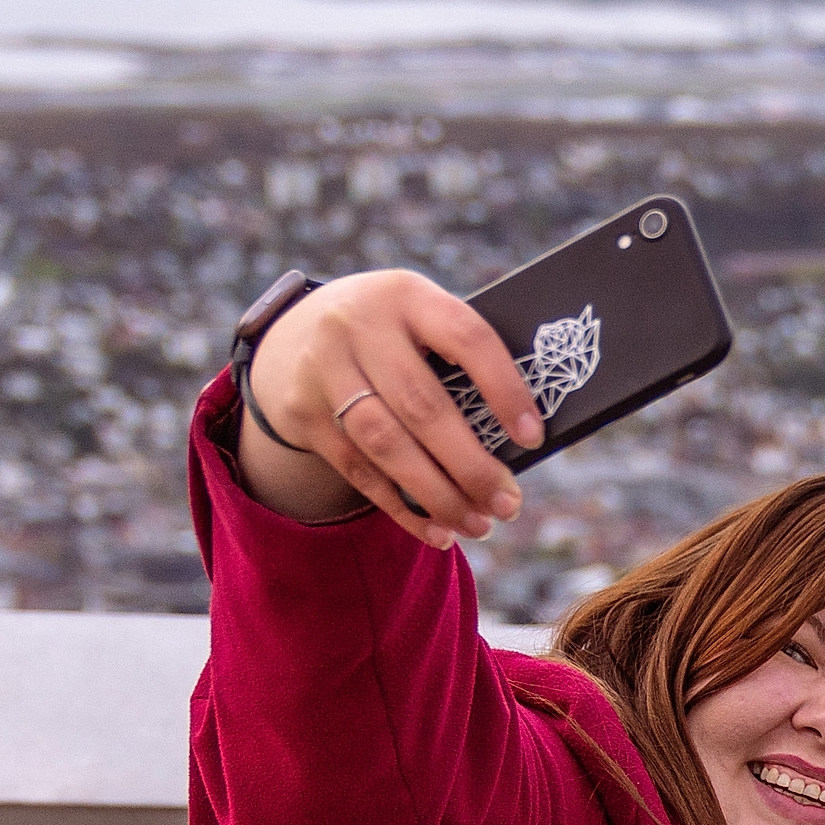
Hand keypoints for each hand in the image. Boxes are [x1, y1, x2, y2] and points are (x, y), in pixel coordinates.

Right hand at [236, 268, 540, 545]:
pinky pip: (358, 470)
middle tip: (509, 504)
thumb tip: (520, 438)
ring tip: (478, 524)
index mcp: (407, 294)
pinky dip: (402, 507)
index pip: (466, 337)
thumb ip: (458, 359)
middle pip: (422, 406)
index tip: (532, 438)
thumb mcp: (417, 320)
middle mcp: (359, 325)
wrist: (291, 335)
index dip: (504, 389)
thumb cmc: (389, 336)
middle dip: (471, 465)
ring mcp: (323, 369)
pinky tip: (437, 530)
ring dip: (438, 495)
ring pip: (386, 445)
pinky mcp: (302, 413)